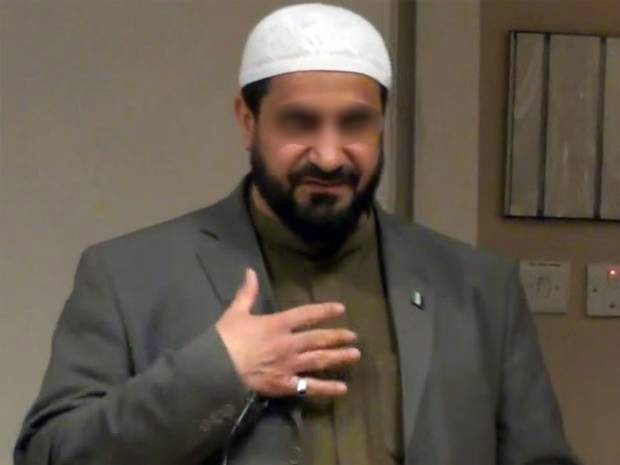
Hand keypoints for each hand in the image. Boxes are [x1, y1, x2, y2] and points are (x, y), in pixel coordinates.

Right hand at [215, 268, 359, 397]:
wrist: (214, 369)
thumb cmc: (225, 339)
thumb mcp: (236, 311)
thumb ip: (247, 292)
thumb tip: (250, 271)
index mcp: (278, 324)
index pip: (306, 315)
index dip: (324, 311)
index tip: (340, 309)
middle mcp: (289, 344)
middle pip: (319, 339)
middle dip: (338, 337)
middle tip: (354, 336)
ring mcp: (289, 365)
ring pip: (319, 360)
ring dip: (339, 358)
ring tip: (355, 355)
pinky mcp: (285, 385)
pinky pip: (309, 387)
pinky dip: (326, 388)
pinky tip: (342, 389)